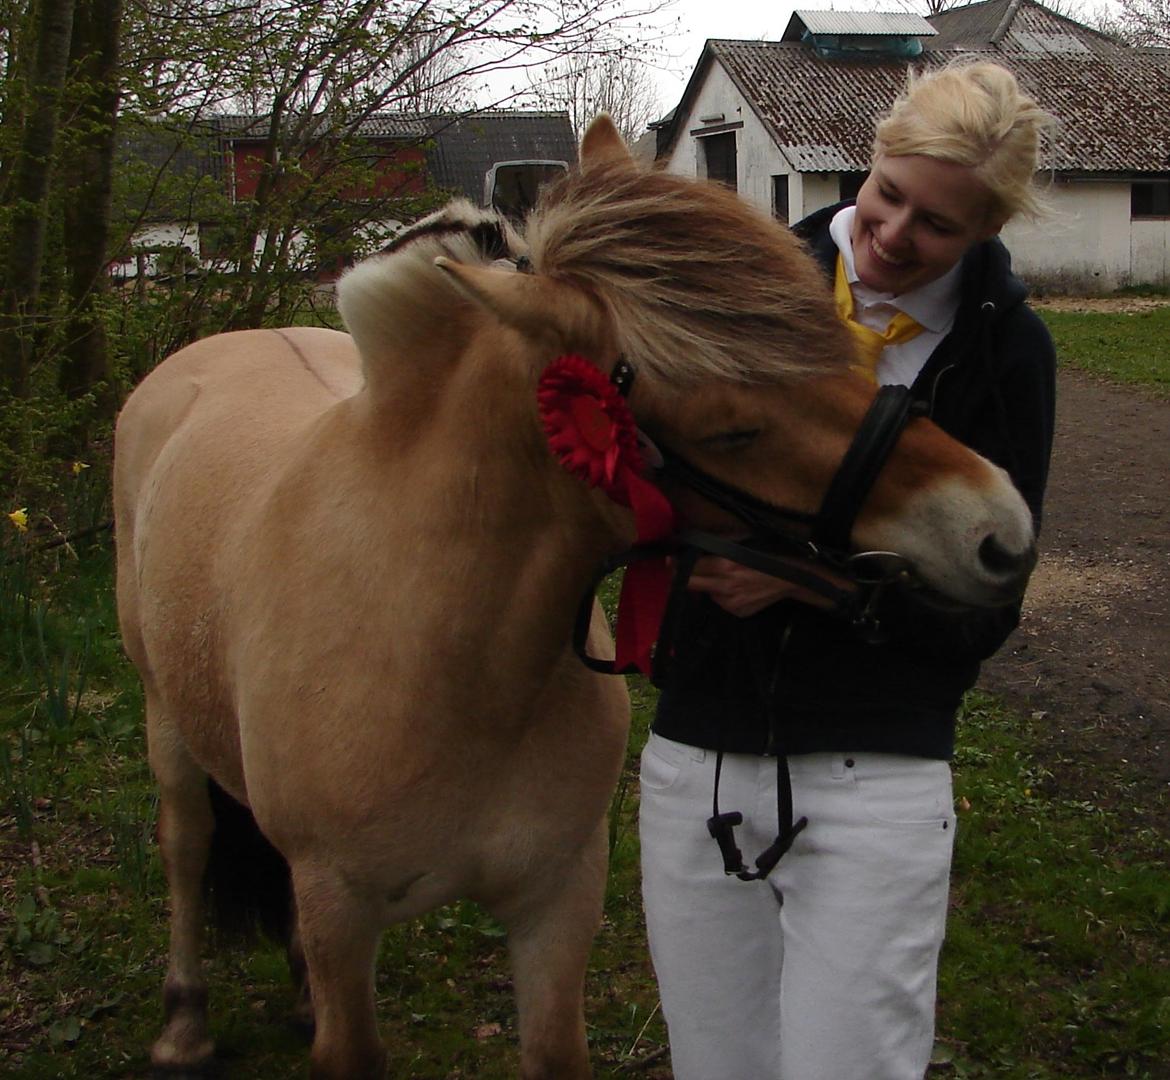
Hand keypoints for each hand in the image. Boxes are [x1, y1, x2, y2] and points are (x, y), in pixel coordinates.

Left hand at [686, 555, 855, 617]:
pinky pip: (721, 602)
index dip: (677, 564)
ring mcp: (730, 603)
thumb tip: (691, 539)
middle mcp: (724, 587)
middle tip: (677, 570)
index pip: (689, 568)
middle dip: (681, 577)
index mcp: (724, 566)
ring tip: (721, 576)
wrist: (790, 576)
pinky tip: (736, 588)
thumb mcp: (740, 541)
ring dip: (707, 585)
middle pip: (690, 585)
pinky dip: (723, 594)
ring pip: (706, 594)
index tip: (670, 560)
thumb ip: (715, 542)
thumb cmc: (765, 552)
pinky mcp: (738, 613)